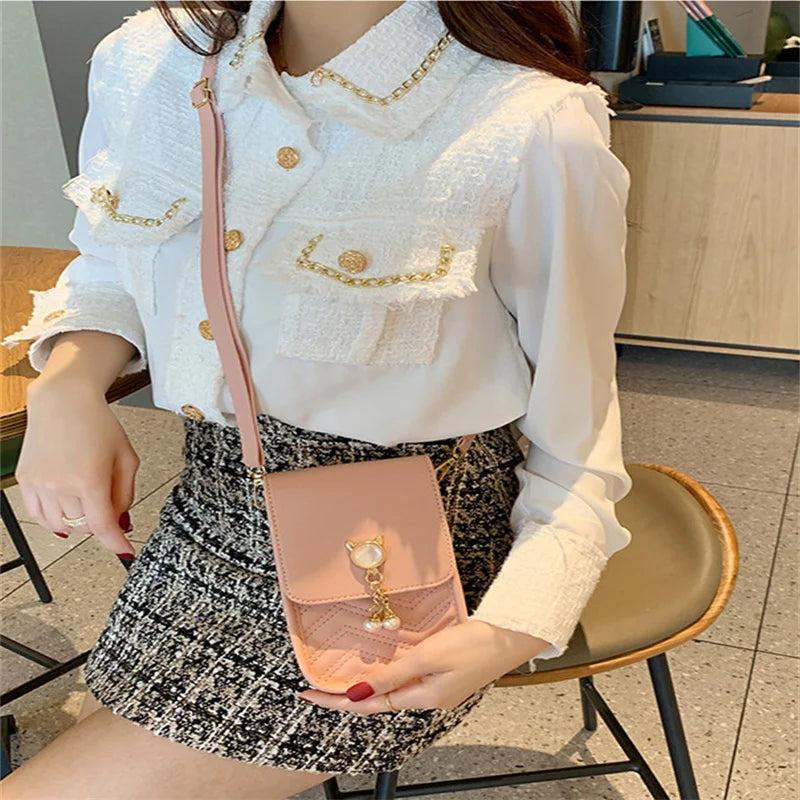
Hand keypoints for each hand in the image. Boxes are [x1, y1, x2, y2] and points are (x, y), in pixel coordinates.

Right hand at [18, 374, 138, 557]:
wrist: (63, 402)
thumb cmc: (99, 425)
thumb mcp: (127, 458)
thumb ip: (125, 494)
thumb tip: (119, 522)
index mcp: (90, 479)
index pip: (103, 526)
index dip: (116, 543)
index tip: (125, 552)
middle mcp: (60, 485)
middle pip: (85, 526)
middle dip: (101, 520)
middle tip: (108, 501)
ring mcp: (39, 484)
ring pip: (62, 524)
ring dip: (79, 520)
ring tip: (87, 496)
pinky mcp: (25, 480)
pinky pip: (39, 515)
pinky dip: (55, 517)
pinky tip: (66, 505)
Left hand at [297, 619, 550, 714]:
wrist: (511, 636)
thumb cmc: (473, 643)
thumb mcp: (428, 655)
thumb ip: (394, 673)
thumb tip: (359, 691)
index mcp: (422, 698)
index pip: (369, 704)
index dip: (338, 700)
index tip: (308, 695)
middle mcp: (427, 699)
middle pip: (378, 702)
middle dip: (346, 697)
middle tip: (317, 689)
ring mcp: (438, 690)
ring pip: (392, 693)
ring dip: (366, 690)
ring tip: (340, 683)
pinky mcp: (445, 677)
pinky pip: (406, 683)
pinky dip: (386, 679)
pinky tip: (380, 671)